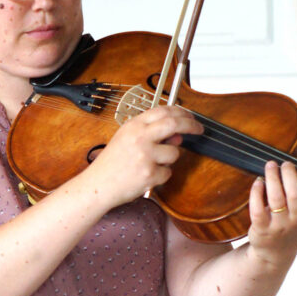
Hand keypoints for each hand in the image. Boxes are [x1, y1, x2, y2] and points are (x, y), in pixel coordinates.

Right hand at [86, 106, 203, 205]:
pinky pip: (168, 172)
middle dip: (191, 125)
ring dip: (169, 159)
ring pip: (174, 153)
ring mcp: (145, 155)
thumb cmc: (111, 163)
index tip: (190, 117)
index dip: (181, 112)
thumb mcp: (126, 140)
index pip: (162, 111)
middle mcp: (139, 137)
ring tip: (150, 164)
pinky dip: (161, 175)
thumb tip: (178, 135)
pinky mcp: (150, 173)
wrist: (98, 184)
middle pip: (174, 123)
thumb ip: (150, 134)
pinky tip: (145, 176)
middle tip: (199, 129)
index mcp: (133, 126)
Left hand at [247, 160, 296, 265]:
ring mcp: (278, 225)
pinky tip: (257, 182)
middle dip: (290, 175)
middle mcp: (295, 221)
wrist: (274, 254)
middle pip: (296, 195)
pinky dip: (257, 193)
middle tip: (285, 163)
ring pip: (276, 199)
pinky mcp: (261, 229)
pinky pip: (258, 209)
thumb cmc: (288, 228)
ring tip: (270, 165)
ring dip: (273, 179)